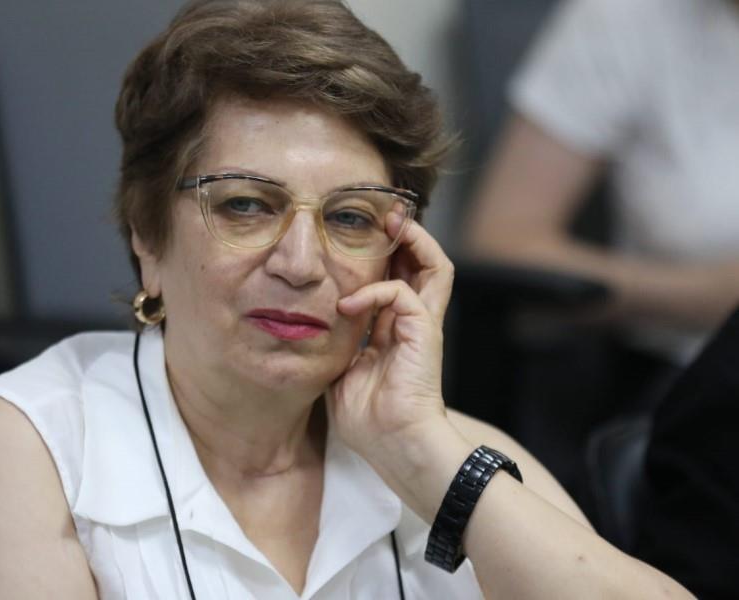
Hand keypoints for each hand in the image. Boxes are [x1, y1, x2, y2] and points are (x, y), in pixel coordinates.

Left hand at [328, 212, 455, 461]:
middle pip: (422, 264)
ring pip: (434, 266)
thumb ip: (338, 343)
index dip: (383, 255)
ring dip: (413, 241)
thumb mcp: (342, 371)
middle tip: (385, 215)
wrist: (393, 445)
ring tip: (391, 224)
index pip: (396, 278)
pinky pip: (404, 294)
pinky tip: (348, 304)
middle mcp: (413, 322)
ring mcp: (422, 326)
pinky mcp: (425, 332)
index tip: (359, 234)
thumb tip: (316, 323)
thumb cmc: (368, 419)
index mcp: (394, 330)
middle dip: (406, 235)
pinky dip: (375, 291)